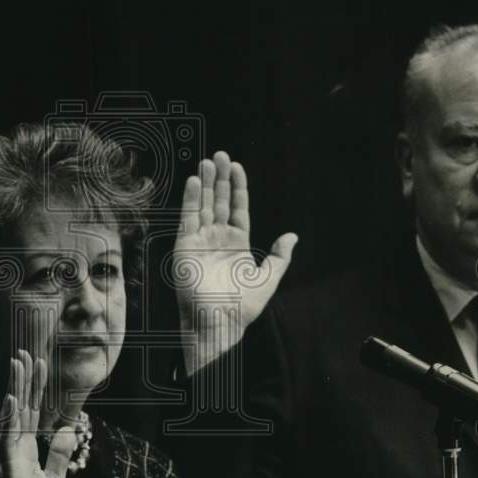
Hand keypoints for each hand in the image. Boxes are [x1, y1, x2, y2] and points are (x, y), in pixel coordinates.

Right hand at [0, 349, 75, 477]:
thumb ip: (59, 455)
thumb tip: (67, 430)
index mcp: (26, 452)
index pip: (32, 413)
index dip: (35, 387)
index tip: (40, 361)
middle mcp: (16, 452)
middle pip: (21, 409)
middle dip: (23, 380)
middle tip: (24, 351)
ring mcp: (12, 461)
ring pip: (12, 419)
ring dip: (14, 390)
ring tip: (17, 364)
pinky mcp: (12, 474)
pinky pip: (9, 443)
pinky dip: (10, 420)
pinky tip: (13, 400)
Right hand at [174, 151, 296, 375]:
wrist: (219, 322)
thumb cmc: (242, 306)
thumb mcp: (269, 278)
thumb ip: (280, 256)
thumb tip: (292, 236)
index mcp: (237, 243)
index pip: (237, 208)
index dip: (238, 187)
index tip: (237, 166)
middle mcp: (217, 238)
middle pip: (219, 201)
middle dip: (220, 178)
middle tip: (220, 155)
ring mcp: (200, 240)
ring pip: (204, 205)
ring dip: (206, 183)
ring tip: (207, 161)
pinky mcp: (186, 246)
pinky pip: (189, 218)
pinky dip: (191, 199)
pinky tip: (196, 182)